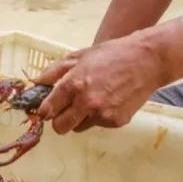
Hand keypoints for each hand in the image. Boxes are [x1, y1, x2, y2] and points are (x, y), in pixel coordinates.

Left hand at [34, 33, 166, 133]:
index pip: (48, 110)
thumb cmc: (111, 54)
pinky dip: (99, 117)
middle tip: (65, 110)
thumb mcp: (79, 56)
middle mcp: (86, 102)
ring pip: (79, 127)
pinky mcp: (116, 122)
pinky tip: (109, 100)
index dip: (45, 111)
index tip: (47, 109)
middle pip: (60, 127)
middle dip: (59, 121)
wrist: (147, 60)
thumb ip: (54, 72)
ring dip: (80, 118)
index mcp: (73, 85)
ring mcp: (102, 114)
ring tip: (93, 99)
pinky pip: (98, 124)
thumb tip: (35, 83)